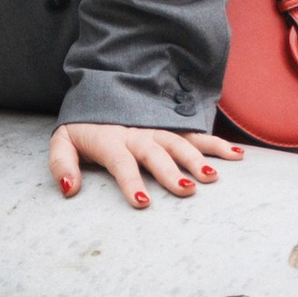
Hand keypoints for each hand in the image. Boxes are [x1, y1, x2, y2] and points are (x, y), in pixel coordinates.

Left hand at [49, 123, 242, 207]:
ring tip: (212, 176)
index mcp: (109, 139)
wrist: (97, 94)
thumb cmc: (82, 128)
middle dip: (171, 172)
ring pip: (179, 141)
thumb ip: (62, 164)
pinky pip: (194, 134)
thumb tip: (69, 189)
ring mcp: (155, 128)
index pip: (121, 162)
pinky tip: (235, 156)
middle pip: (156, 152)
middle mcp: (136, 133)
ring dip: (197, 157)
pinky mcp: (169, 127)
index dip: (131, 182)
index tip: (143, 202)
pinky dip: (215, 144)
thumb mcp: (62, 142)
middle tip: (187, 190)